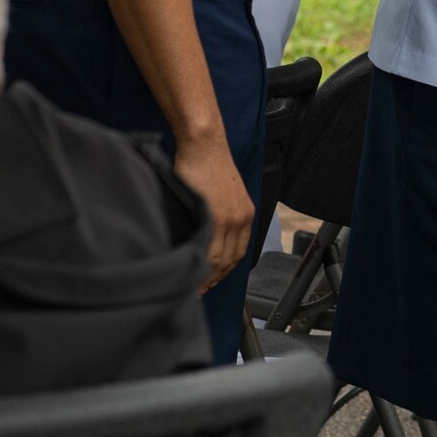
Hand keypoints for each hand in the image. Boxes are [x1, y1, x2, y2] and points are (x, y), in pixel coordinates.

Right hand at [175, 135, 253, 291]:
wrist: (205, 146)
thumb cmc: (208, 167)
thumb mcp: (225, 195)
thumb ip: (221, 216)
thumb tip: (208, 237)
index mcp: (246, 214)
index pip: (238, 252)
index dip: (224, 270)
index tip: (211, 281)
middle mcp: (242, 218)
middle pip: (230, 259)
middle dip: (214, 278)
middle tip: (198, 290)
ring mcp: (230, 218)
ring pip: (219, 258)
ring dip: (207, 275)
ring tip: (192, 286)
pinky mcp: (216, 215)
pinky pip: (209, 248)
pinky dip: (200, 264)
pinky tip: (190, 271)